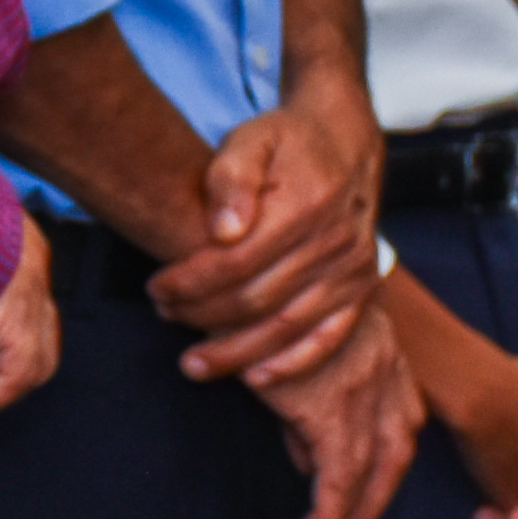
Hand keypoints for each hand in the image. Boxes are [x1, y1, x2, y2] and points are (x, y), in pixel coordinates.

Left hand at [156, 100, 381, 387]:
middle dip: (203, 315)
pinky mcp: (361, 291)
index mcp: (306, 206)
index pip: (238, 261)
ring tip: (194, 363)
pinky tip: (256, 378)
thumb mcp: (252, 140)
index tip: (156, 287)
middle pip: (259, 298)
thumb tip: (223, 230)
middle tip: (163, 315)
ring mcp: (352, 273)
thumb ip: (232, 177)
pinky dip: (294, 364)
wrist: (346, 144)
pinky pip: (330, 339)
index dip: (191, 281)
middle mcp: (335, 245)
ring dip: (238, 352)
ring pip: (289, 327)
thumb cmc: (286, 142)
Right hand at [247, 303, 421, 518]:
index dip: (389, 453)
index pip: (402, 413)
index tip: (371, 479)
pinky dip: (328, 516)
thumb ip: (307, 388)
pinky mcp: (326, 410)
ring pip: (371, 471)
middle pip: (399, 447)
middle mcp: (383, 367)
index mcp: (380, 343)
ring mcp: (360, 389)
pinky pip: (336, 480)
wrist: (236, 259)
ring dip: (356, 512)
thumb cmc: (252, 287)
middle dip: (381, 492)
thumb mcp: (293, 330)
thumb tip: (302, 455)